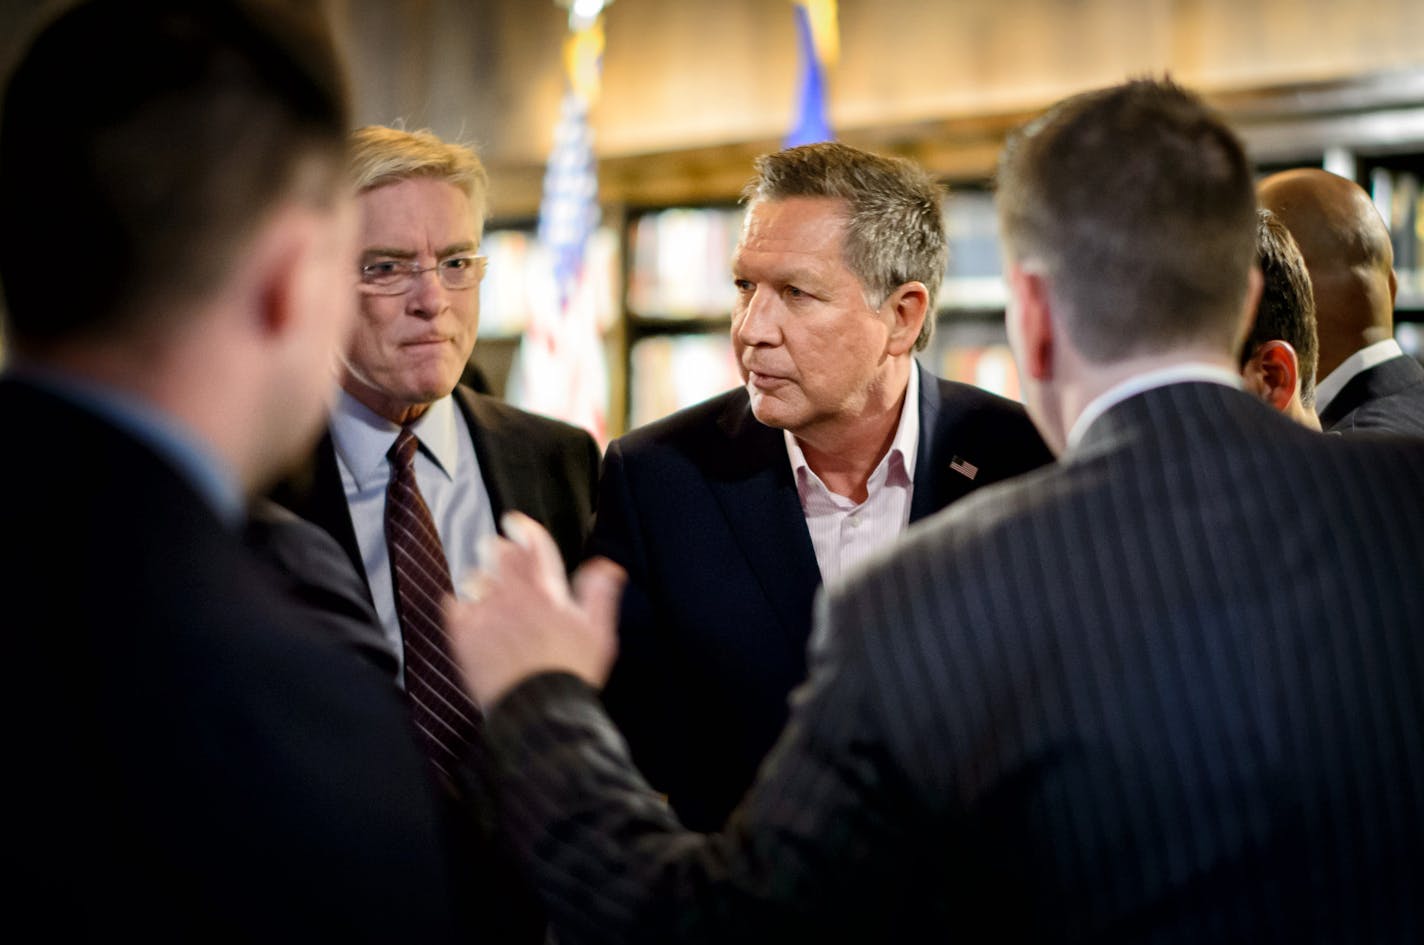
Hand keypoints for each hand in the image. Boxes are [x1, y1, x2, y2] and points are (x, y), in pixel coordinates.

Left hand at [445, 512, 625, 707]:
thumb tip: (607, 565)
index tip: (514, 521)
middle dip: (497, 548)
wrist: (539, 710)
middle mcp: (514, 596)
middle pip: (499, 557)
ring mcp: (487, 615)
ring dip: (480, 576)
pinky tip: (461, 605)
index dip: (523, 529)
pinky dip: (457, 602)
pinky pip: (453, 607)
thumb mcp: (599, 633)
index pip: (534, 546)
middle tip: (496, 546)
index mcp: (547, 592)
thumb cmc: (572, 673)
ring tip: (482, 580)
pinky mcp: (465, 637)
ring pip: (475, 579)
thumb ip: (599, 594)